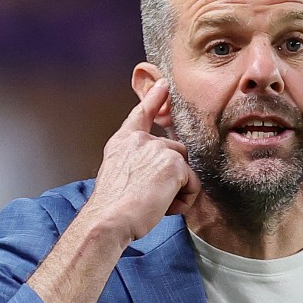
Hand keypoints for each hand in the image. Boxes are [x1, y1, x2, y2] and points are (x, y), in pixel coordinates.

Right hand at [27, 80, 200, 302]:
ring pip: (185, 168)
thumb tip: (159, 168)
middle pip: (175, 151)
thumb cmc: (112, 207)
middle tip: (152, 198)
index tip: (163, 84)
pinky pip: (193, 184)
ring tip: (156, 204)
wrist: (109, 218)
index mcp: (124, 142)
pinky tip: (165, 207)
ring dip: (178, 190)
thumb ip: (135, 163)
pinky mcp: (174, 164)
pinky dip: (185, 200)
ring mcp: (159, 149)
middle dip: (172, 176)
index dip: (153, 99)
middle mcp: (141, 140)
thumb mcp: (118, 174)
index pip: (141, 114)